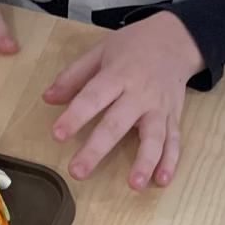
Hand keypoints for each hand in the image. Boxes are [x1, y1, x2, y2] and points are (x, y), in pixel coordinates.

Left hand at [43, 13, 203, 189]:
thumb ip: (74, 76)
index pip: (93, 98)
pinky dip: (170, 162)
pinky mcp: (174, 117)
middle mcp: (139, 94)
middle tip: (78, 172)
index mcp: (117, 75)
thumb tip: (48, 99)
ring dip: (145, 162)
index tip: (58, 135)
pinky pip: (174, 142)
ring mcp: (159, 108)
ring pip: (153, 138)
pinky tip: (162, 180)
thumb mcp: (100, 51)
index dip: (75, 116)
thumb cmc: (133, 46)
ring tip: (135, 185)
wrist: (175, 40)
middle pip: (117, 124)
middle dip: (97, 149)